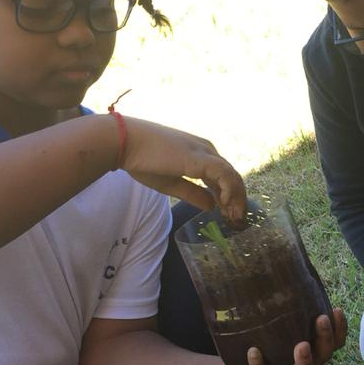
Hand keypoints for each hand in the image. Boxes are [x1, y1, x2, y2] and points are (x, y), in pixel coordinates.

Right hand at [117, 115, 246, 222]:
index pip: (223, 177)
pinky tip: (225, 205)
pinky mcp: (202, 158)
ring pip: (232, 176)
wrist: (126, 143)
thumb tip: (212, 206)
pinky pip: (225, 175)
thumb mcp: (172, 183)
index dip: (229, 197)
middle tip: (236, 220)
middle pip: (232, 177)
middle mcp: (207, 151)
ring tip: (234, 217)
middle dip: (237, 200)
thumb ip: (193, 193)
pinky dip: (230, 191)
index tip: (228, 215)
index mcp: (200, 156)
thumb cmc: (143, 161)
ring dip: (237, 198)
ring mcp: (206, 153)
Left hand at [221, 309, 347, 364]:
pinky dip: (258, 364)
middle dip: (325, 337)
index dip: (340, 328)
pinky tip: (253, 351)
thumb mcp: (285, 327)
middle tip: (320, 318)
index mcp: (314, 351)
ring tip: (302, 345)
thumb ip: (293, 309)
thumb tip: (293, 268)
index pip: (336, 342)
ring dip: (304, 360)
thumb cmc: (272, 345)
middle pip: (324, 355)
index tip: (337, 309)